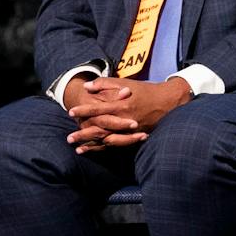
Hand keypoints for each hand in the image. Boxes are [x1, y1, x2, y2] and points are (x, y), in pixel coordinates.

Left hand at [65, 75, 190, 152]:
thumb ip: (105, 84)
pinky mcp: (134, 136)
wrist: (166, 101)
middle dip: (84, 133)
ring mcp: (129, 130)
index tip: (70, 112)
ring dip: (92, 145)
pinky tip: (93, 151)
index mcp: (121, 104)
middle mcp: (124, 119)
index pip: (98, 108)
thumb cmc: (144, 90)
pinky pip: (117, 144)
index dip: (84, 110)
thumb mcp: (125, 83)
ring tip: (77, 148)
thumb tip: (87, 87)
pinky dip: (104, 148)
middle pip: (100, 128)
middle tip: (69, 138)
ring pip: (108, 139)